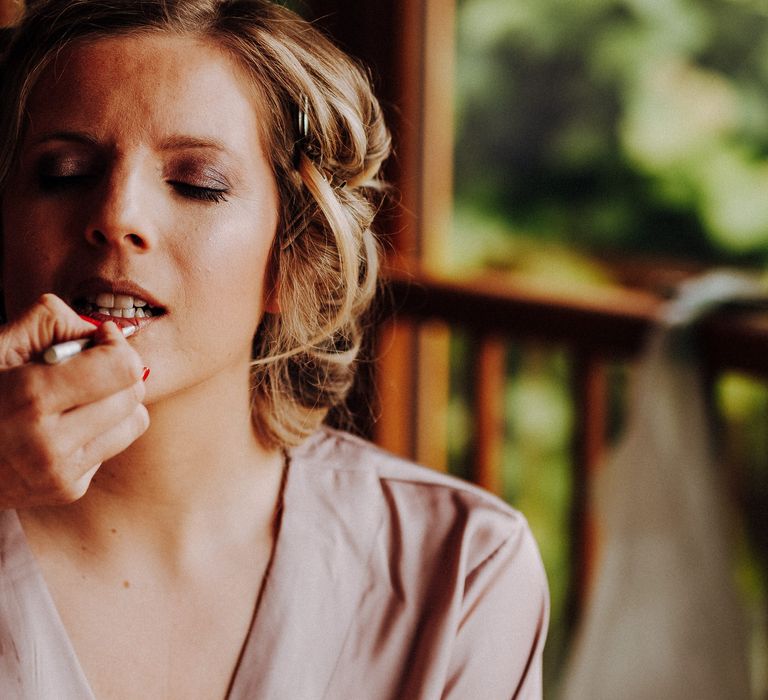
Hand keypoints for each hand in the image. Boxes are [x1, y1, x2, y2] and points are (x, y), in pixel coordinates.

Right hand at [0, 294, 148, 506]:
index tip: (98, 339)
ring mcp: (60, 473)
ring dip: (115, 403)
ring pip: (135, 420)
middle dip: (117, 372)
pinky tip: (62, 427)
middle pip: (134, 393)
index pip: (124, 368)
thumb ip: (51, 321)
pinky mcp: (68, 491)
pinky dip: (98, 431)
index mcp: (30, 398)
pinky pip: (114, 446)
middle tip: (85, 368)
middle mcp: (49, 443)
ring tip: (76, 398)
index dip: (116, 345)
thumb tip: (106, 331)